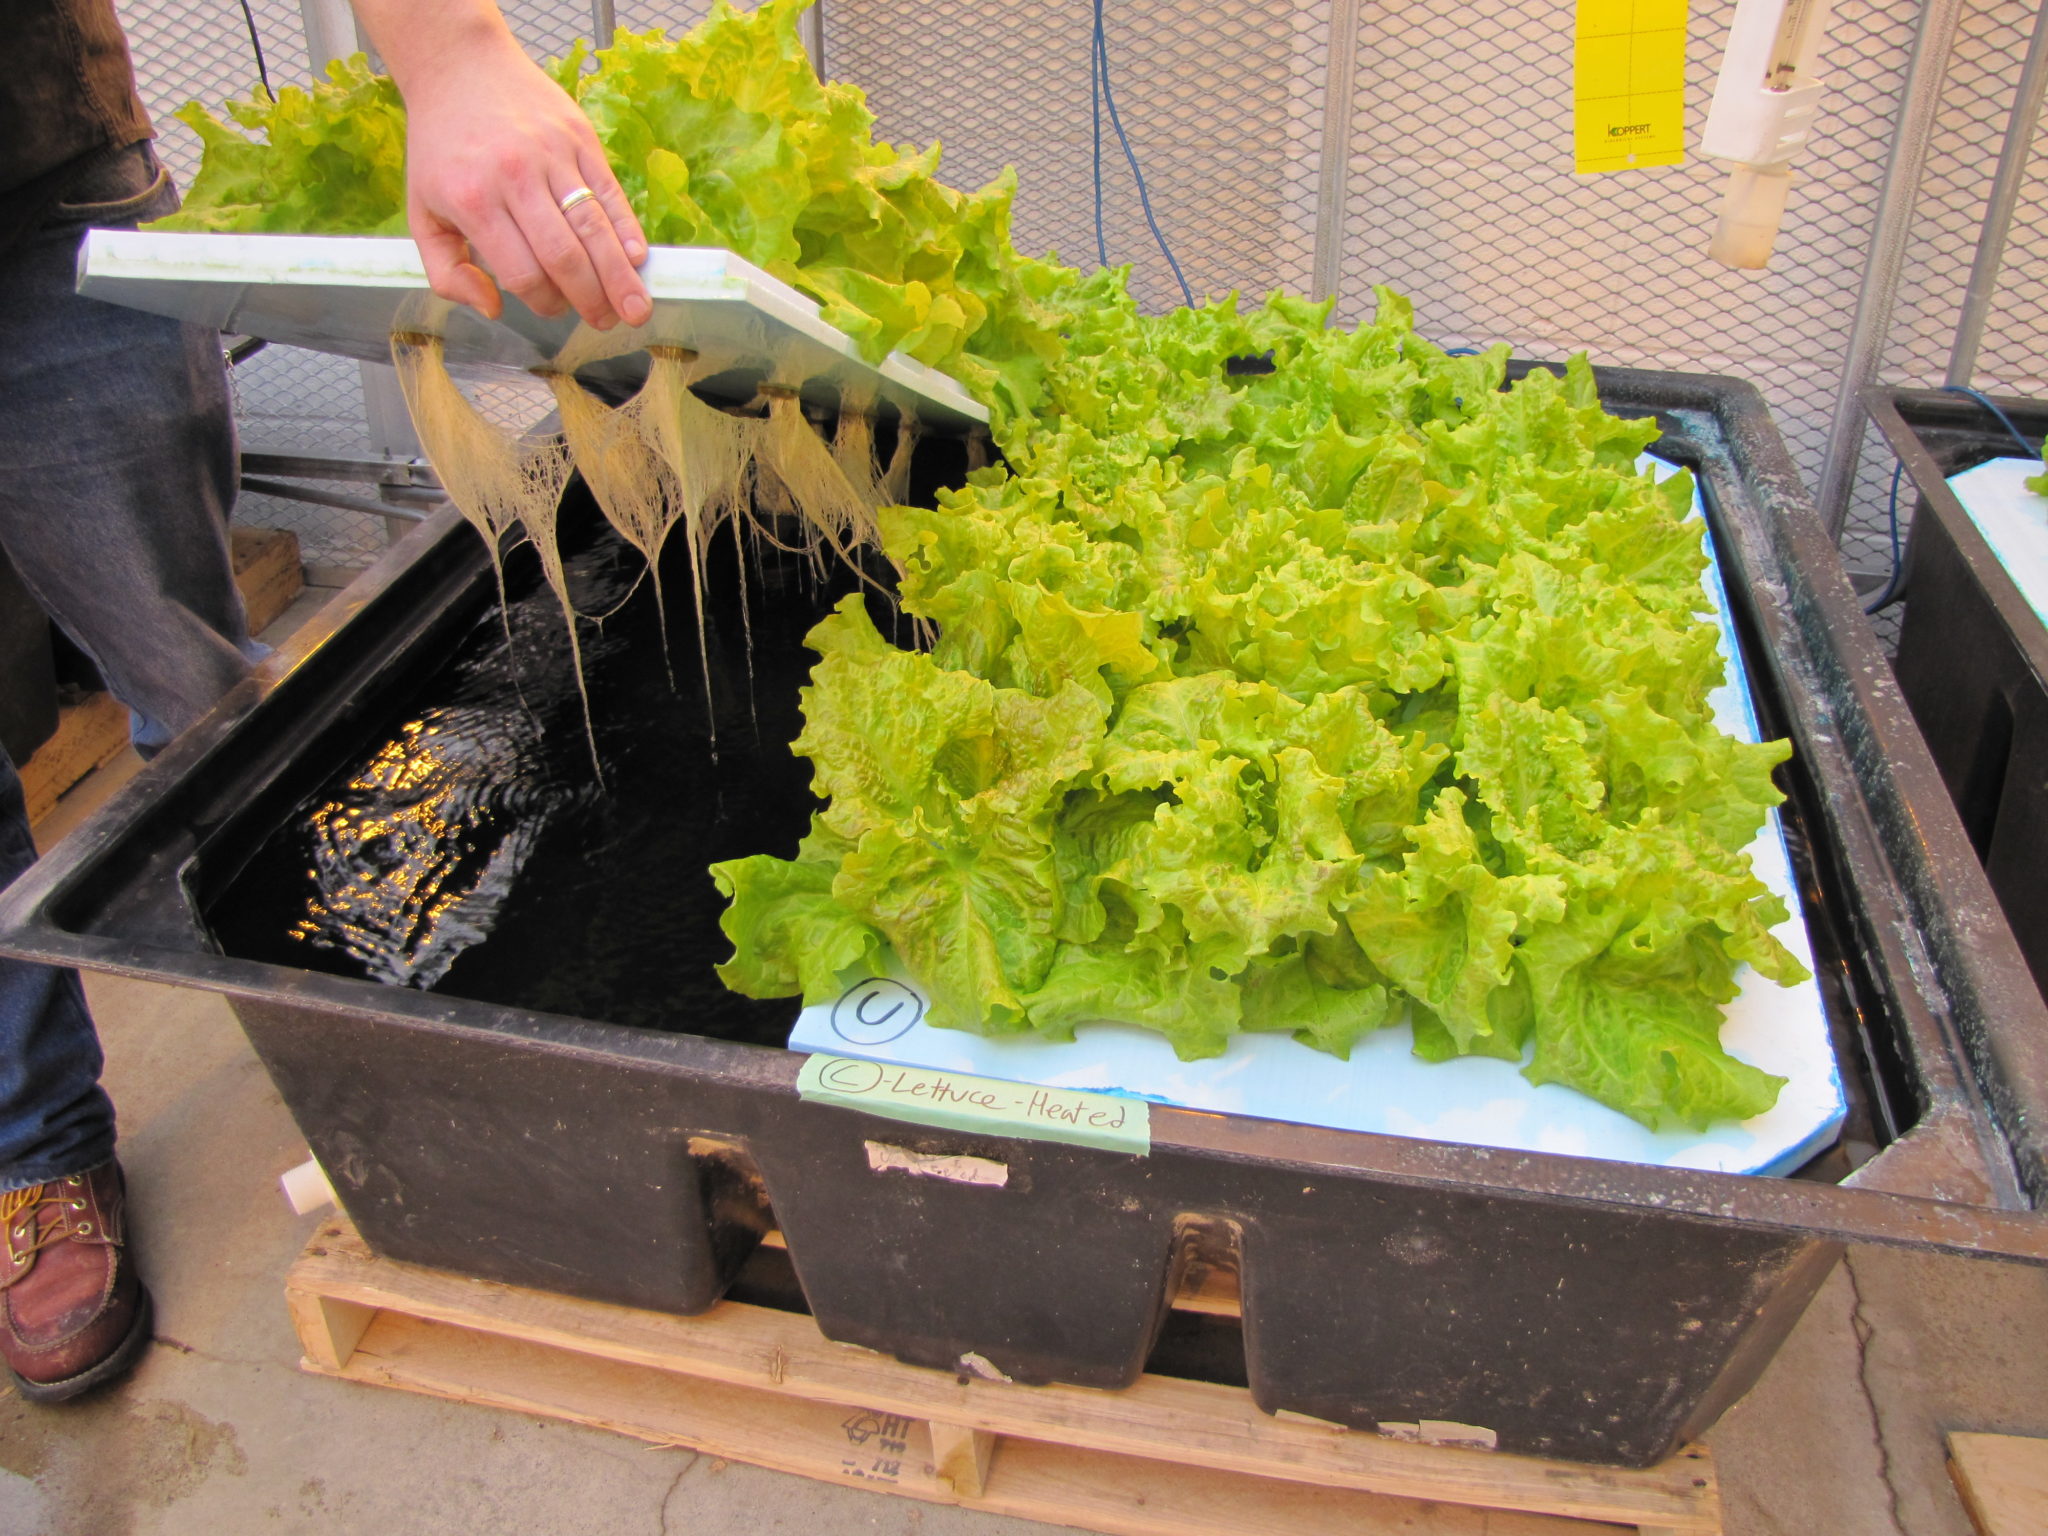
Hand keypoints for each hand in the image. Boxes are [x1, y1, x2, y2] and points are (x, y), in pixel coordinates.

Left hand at [391, 29, 651, 328]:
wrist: (459, 67)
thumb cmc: (441, 148)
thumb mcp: (422, 211)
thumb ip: (447, 271)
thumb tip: (493, 308)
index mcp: (473, 200)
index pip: (523, 272)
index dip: (545, 303)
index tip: (553, 309)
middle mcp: (514, 177)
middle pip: (565, 256)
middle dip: (591, 300)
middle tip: (607, 324)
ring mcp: (551, 155)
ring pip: (593, 227)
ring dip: (619, 276)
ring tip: (636, 309)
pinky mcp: (579, 137)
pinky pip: (609, 192)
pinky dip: (627, 228)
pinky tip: (638, 258)